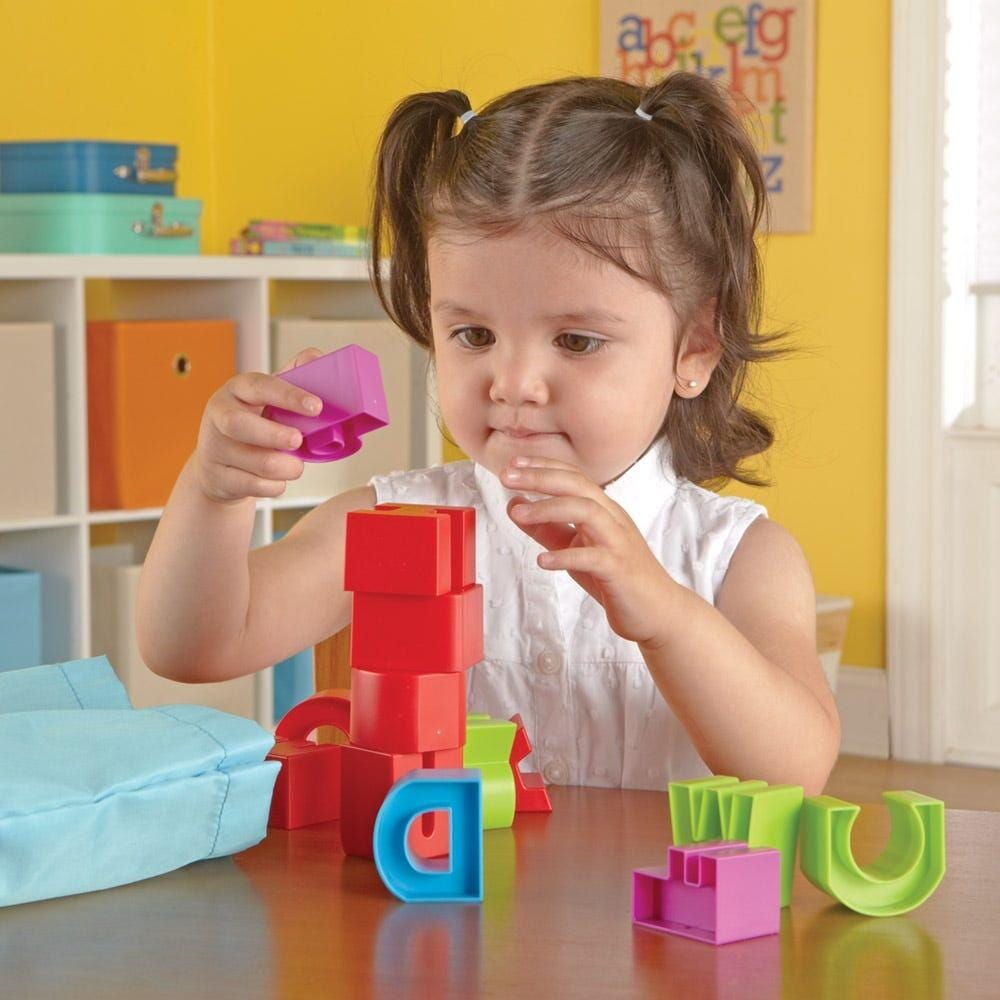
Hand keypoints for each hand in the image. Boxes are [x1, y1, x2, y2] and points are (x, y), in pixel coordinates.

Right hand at [194, 347, 324, 503]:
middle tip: (299, 440)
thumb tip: (316, 356)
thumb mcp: (270, 397)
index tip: (316, 406)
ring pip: (254, 461)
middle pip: (240, 425)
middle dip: (275, 435)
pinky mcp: (216, 476)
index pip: (260, 386)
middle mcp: (220, 415)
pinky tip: (278, 479)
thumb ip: (294, 376)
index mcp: (237, 390)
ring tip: (295, 465)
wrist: (219, 464)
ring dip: (285, 467)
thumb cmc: (255, 424)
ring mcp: (214, 447)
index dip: (289, 395)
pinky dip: (274, 485)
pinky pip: (253, 485)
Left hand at [500, 456, 678, 646]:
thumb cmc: (614, 577)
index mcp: (602, 510)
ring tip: (518, 514)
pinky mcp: (619, 569)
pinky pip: (592, 557)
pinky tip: (542, 560)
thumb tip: (514, 505)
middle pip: (578, 486)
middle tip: (507, 477)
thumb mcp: (573, 547)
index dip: (542, 466)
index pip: (572, 477)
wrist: (656, 611)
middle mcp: (612, 519)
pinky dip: (565, 556)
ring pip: (587, 511)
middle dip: (541, 477)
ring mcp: (618, 542)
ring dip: (549, 509)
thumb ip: (545, 528)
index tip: (511, 463)